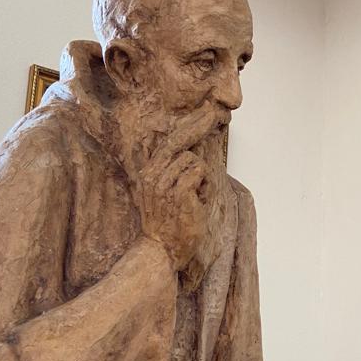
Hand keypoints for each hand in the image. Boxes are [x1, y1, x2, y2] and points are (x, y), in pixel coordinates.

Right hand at [138, 103, 220, 270]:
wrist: (162, 250)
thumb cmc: (167, 225)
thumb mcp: (161, 194)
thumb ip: (170, 172)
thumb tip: (191, 151)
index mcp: (148, 173)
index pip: (169, 142)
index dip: (189, 125)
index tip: (205, 110)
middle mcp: (152, 173)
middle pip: (180, 142)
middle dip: (198, 125)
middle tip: (212, 112)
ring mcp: (163, 181)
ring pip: (193, 160)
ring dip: (200, 179)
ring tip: (193, 198)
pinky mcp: (178, 190)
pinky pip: (199, 173)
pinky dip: (204, 187)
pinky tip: (197, 202)